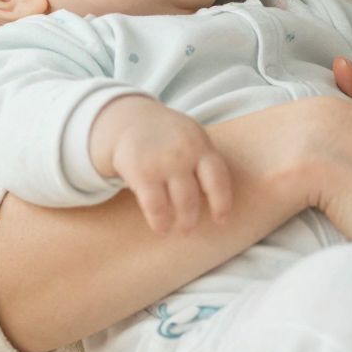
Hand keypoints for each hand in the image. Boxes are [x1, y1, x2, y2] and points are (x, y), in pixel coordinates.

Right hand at [90, 96, 233, 235]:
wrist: (129, 120)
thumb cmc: (168, 136)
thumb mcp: (191, 137)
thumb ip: (205, 161)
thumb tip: (222, 196)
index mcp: (201, 145)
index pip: (219, 178)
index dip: (222, 203)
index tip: (221, 220)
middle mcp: (185, 153)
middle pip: (197, 195)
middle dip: (193, 217)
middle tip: (189, 230)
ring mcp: (164, 162)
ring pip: (181, 203)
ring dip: (183, 222)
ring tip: (180, 231)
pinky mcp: (142, 172)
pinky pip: (155, 205)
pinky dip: (160, 221)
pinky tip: (161, 228)